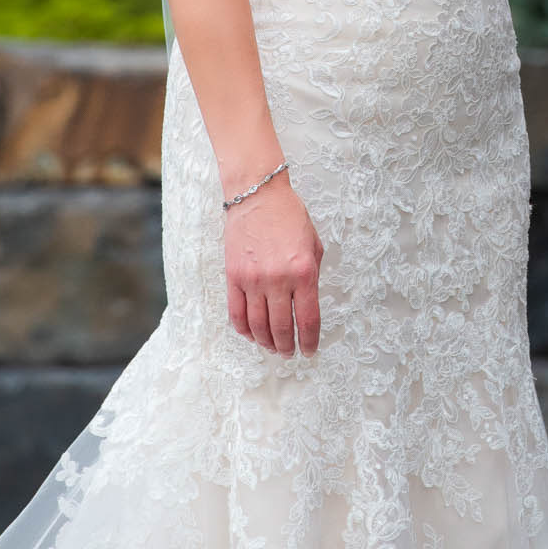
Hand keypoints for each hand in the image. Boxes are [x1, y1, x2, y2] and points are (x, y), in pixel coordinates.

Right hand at [224, 176, 323, 356]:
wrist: (258, 195)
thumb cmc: (290, 216)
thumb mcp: (313, 244)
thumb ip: (312, 275)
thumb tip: (307, 304)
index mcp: (304, 272)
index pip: (308, 320)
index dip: (310, 341)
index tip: (309, 350)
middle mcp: (278, 280)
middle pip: (282, 328)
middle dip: (287, 346)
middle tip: (289, 353)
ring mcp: (253, 280)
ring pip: (259, 326)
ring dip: (267, 343)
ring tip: (273, 347)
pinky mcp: (233, 277)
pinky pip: (237, 314)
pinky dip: (245, 330)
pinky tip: (252, 334)